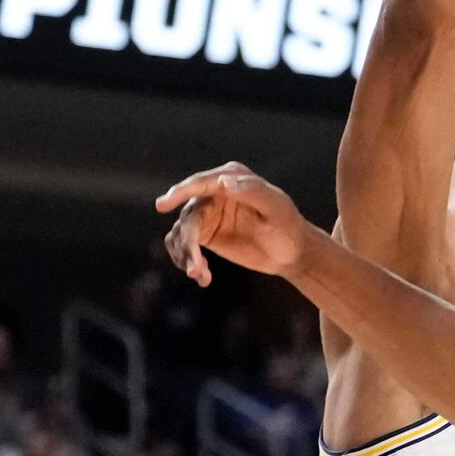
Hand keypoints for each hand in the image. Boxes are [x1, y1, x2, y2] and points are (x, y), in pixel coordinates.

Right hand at [156, 164, 317, 286]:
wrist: (292, 253)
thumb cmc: (288, 227)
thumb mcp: (276, 209)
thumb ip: (252, 192)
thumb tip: (223, 182)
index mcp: (231, 177)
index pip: (200, 184)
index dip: (180, 193)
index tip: (163, 205)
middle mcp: (214, 191)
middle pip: (188, 215)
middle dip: (187, 243)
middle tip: (194, 269)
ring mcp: (208, 213)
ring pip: (181, 232)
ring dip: (185, 255)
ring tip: (200, 275)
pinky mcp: (205, 234)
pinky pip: (184, 245)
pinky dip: (187, 261)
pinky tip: (203, 278)